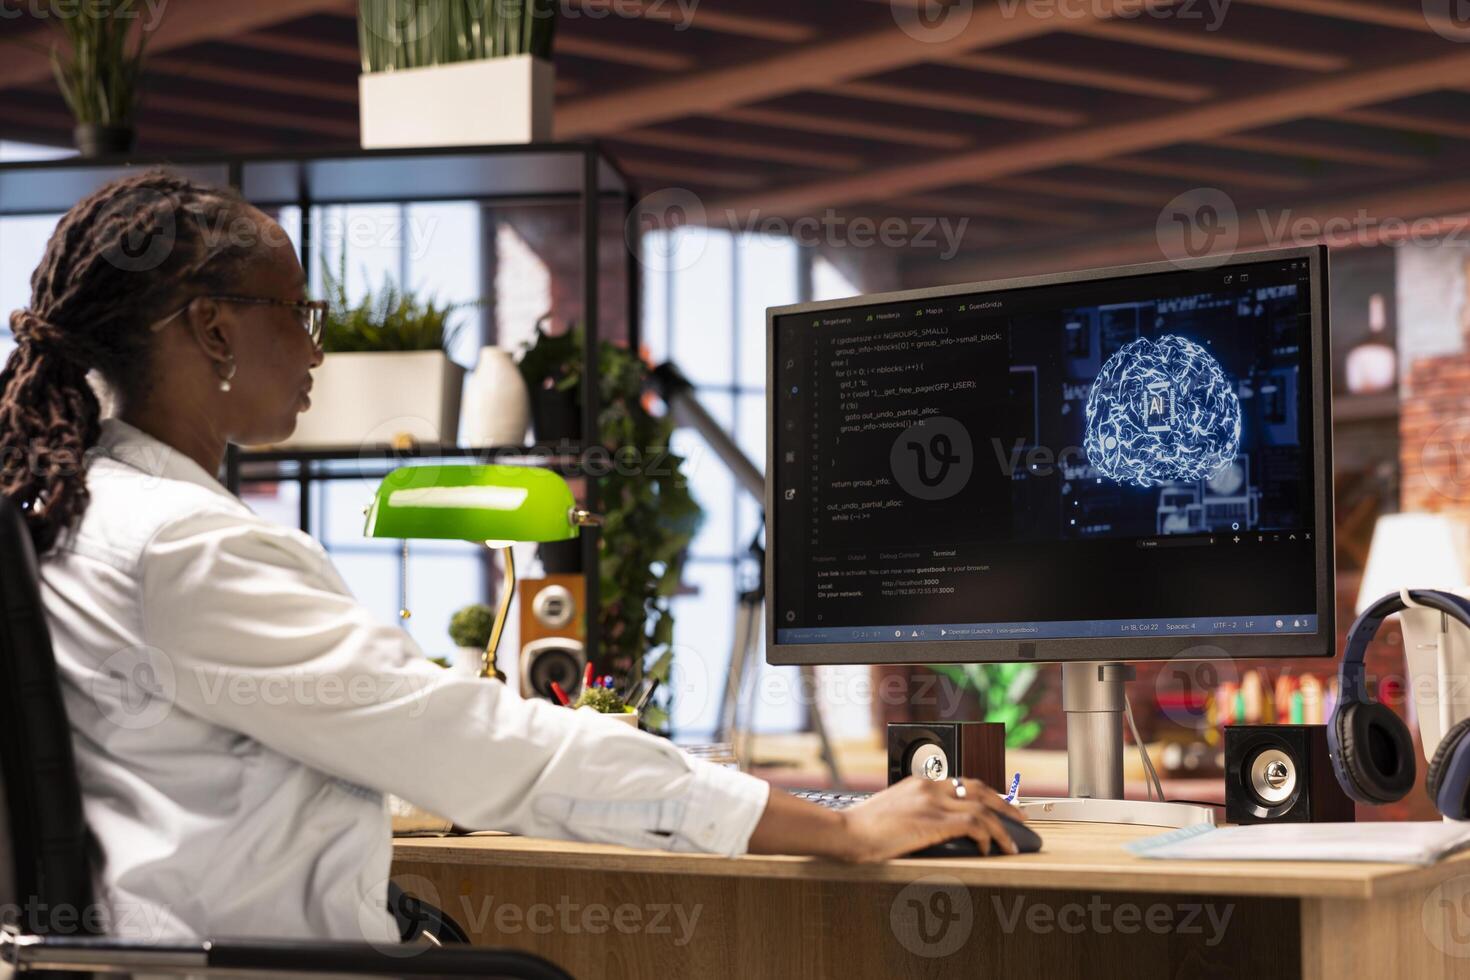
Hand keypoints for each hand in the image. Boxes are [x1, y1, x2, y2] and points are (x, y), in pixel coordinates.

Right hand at [834, 777, 1025, 861]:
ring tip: (1013, 842)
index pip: (962, 781)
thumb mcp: (893, 812)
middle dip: (1004, 803)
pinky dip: (987, 837)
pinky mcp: (934, 821)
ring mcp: (932, 802)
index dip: (985, 794)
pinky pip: (974, 825)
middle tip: (1021, 816)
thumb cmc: (863, 828)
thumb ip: (917, 813)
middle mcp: (929, 786)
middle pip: (979, 788)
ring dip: (1003, 826)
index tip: (998, 805)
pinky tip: (989, 849)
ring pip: (982, 808)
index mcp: (920, 782)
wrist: (846, 831)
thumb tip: (939, 830)